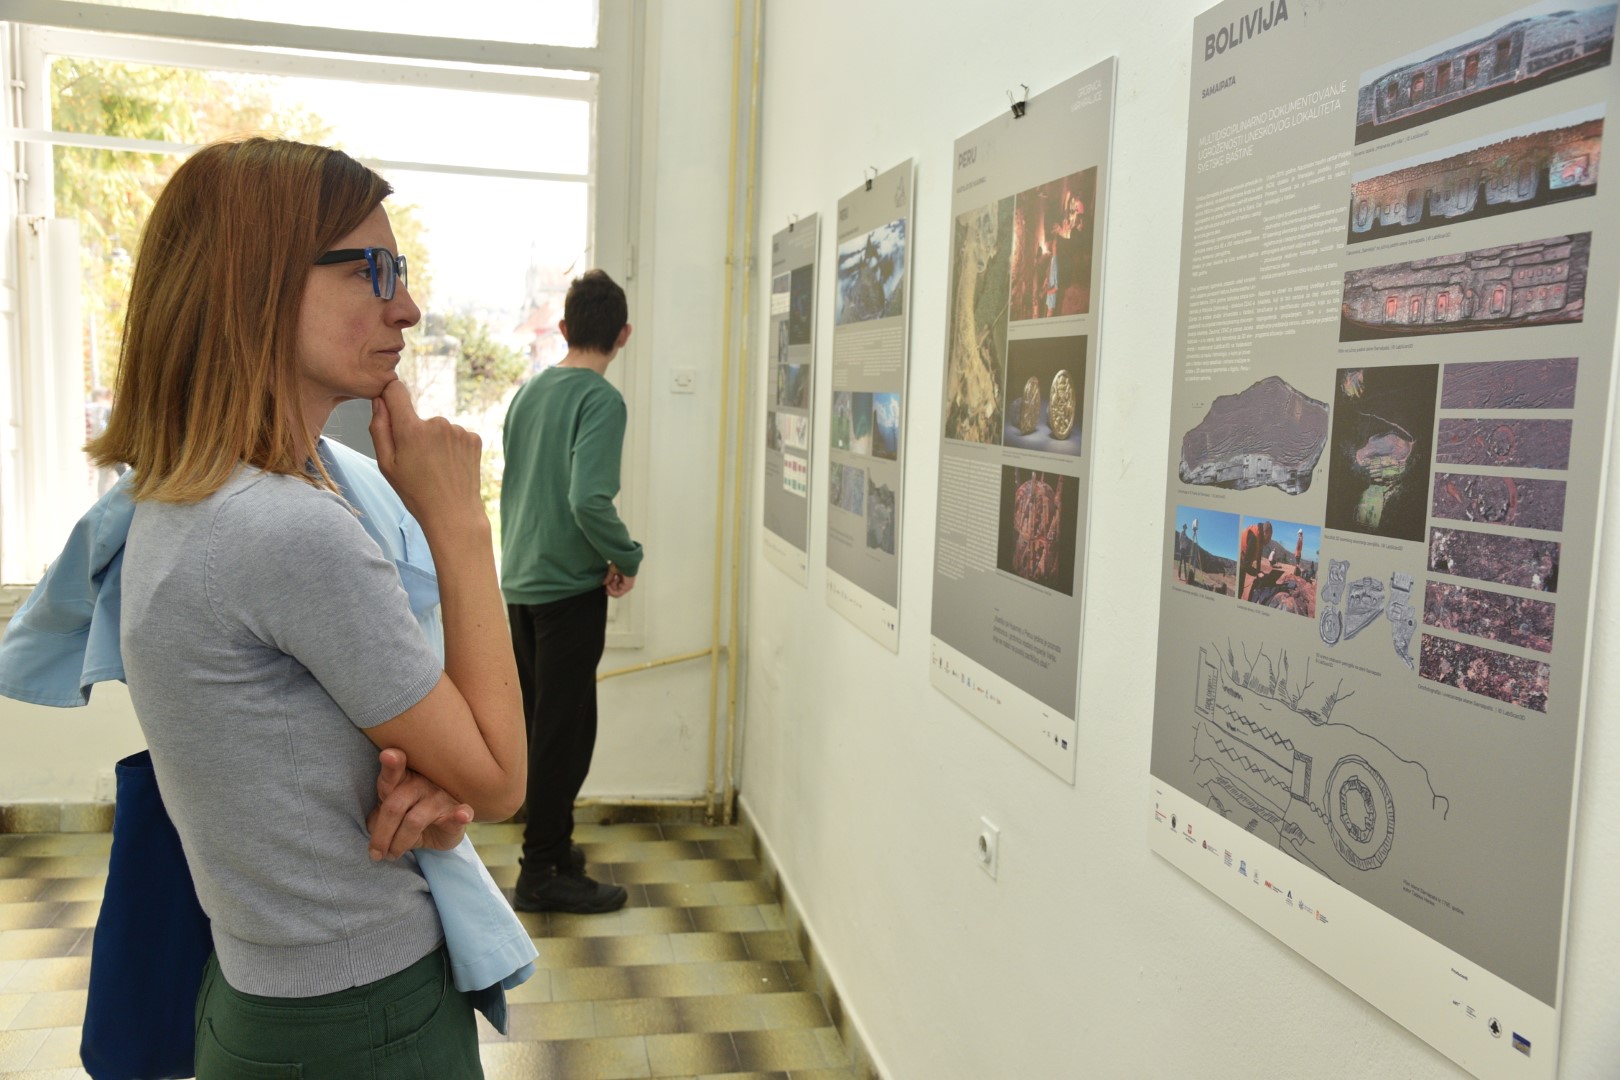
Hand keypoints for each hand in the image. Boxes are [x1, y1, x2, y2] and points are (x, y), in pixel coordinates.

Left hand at [366, 747, 473, 859]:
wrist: (438, 829)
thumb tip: (372, 827)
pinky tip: (462, 815)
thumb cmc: (408, 816)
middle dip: (381, 834)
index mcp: (401, 780)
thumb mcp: (388, 817)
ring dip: (399, 843)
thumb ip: (376, 818)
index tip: (389, 755)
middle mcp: (420, 784)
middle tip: (375, 854)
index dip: (391, 764)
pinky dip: (461, 814)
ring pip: (413, 821)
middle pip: (394, 806)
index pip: (393, 773)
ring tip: (392, 856)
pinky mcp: (456, 812)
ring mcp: (439, 797)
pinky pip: (458, 813)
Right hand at [369, 381, 483, 533]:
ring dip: (435, 442)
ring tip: (436, 468)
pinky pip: (455, 435)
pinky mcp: (474, 438)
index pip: (396, 390)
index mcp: (411, 429)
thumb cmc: (415, 492)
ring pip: (438, 428)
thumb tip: (379, 400)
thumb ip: (379, 428)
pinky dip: (451, 447)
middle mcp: (437, 423)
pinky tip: (450, 467)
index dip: (390, 397)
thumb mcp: (386, 465)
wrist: (454, 513)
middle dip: (415, 433)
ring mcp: (458, 430)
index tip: (390, 409)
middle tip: (418, 463)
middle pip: (418, 417)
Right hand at [604, 564, 635, 597]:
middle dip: (609, 588)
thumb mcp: (612, 571)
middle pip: (615, 590)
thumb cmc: (621, 562)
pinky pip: (618, 593)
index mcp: (623, 578)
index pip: (616, 586)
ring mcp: (628, 585)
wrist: (625, 561)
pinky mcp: (628, 587)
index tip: (604, 585)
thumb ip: (609, 578)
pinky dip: (612, 591)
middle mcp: (626, 582)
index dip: (609, 587)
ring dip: (610, 589)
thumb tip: (604, 583)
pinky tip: (608, 586)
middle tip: (605, 585)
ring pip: (616, 593)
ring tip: (607, 585)